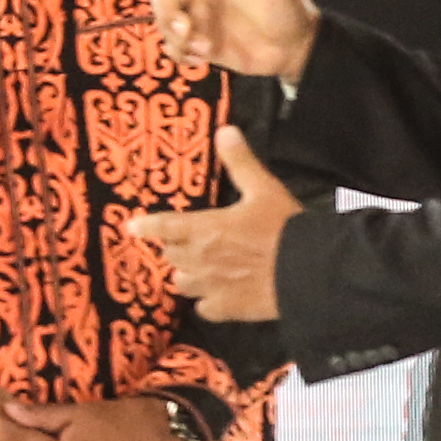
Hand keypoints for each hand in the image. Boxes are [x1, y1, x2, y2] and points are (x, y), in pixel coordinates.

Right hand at [104, 0, 319, 79]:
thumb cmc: (286, 4)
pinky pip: (174, 48)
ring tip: (203, 49)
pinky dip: (180, 54)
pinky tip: (200, 60)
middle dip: (168, 14)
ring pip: (164, 24)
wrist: (295, 47)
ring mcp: (198, 19)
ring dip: (176, 38)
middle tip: (189, 30)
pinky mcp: (200, 45)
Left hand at [128, 125, 301, 320]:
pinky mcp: (226, 309)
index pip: (163, 227)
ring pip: (181, 282)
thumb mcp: (263, 189)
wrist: (307, 272)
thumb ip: (240, 162)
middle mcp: (199, 259)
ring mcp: (210, 287)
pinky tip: (216, 297)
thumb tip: (224, 131)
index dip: (145, 227)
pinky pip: (204, 308)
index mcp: (204, 228)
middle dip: (175, 247)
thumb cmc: (283, 228)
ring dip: (186, 274)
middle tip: (187, 242)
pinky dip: (207, 302)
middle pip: (171, 254)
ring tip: (198, 269)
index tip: (133, 227)